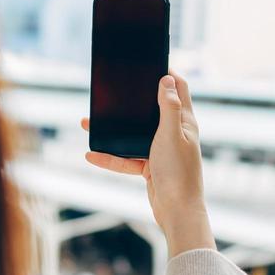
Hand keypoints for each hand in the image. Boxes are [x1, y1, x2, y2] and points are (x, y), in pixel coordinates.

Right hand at [83, 73, 214, 257]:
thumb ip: (168, 107)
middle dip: (132, 101)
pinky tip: (90, 154)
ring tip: (89, 122)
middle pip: (152, 109)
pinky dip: (110, 157)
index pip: (179, 89)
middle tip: (114, 88)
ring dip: (113, 130)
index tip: (150, 61)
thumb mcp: (171, 135)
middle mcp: (174, 133)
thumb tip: (166, 79)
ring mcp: (161, 150)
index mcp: (185, 122)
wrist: (178, 213)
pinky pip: (127, 159)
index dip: (167, 73)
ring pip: (133, 135)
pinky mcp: (150, 167)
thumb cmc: (179, 173)